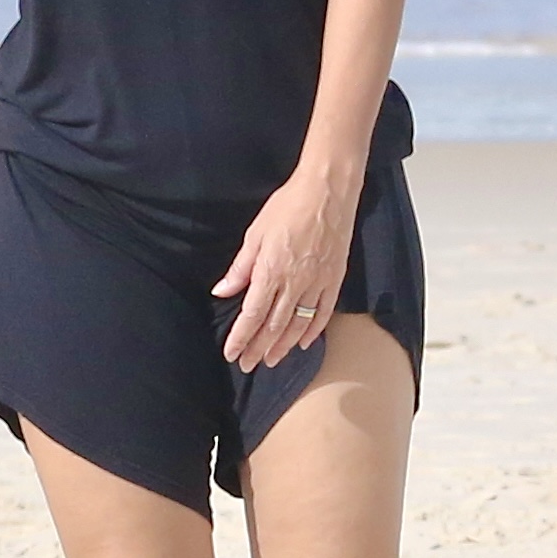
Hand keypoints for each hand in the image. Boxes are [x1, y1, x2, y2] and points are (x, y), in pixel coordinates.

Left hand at [212, 168, 357, 372]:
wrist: (328, 192)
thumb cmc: (288, 207)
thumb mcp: (256, 234)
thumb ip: (240, 268)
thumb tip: (222, 292)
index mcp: (270, 271)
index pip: (252, 315)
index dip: (240, 337)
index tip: (231, 353)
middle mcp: (294, 283)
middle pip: (273, 326)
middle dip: (258, 348)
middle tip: (247, 365)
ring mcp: (317, 283)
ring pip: (297, 324)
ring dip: (282, 346)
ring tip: (271, 360)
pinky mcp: (334, 279)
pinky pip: (323, 312)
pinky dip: (312, 330)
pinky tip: (302, 343)